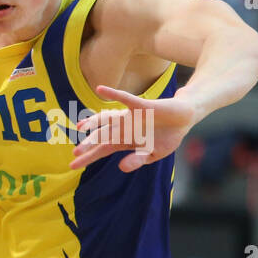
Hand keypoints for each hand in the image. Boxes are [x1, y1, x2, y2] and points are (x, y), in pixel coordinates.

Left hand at [70, 84, 200, 172]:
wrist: (185, 118)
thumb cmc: (167, 136)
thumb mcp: (153, 154)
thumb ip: (137, 160)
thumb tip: (121, 168)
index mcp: (124, 141)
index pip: (102, 150)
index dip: (88, 157)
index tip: (72, 165)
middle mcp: (123, 129)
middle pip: (102, 137)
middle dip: (89, 145)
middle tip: (75, 153)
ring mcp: (130, 117)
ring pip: (109, 120)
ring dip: (96, 122)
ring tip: (81, 127)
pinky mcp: (141, 106)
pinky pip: (125, 99)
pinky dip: (113, 94)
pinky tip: (100, 89)